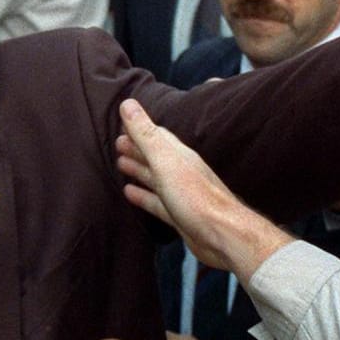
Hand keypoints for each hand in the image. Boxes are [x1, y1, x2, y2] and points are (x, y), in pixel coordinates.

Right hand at [113, 98, 292, 277]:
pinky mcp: (179, 216)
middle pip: (155, 156)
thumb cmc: (196, 197)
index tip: (122, 122)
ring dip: (139, 170)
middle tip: (117, 143)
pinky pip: (156, 202)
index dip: (139, 128)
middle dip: (137, 148)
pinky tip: (130, 193)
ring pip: (155, 178)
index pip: (157, 136)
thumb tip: (128, 104)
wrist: (222, 235)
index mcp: (179, 156)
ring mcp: (180, 194)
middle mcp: (181, 172)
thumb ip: (146, 135)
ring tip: (120, 163)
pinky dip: (143, 196)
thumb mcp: (166, 162)